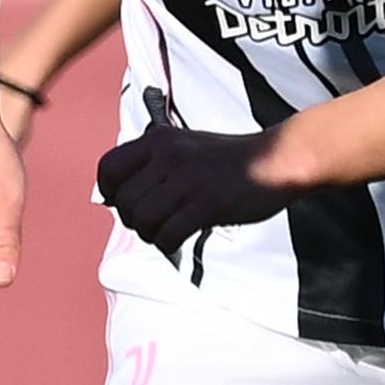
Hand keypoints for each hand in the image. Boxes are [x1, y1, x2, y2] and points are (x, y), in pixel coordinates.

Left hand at [97, 124, 292, 256]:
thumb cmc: (230, 159)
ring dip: (149, 234)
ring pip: (142, 219)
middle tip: (151, 222)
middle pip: (124, 201)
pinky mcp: (208, 203)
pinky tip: (179, 239)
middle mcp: (169, 156)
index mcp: (159, 140)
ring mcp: (188, 180)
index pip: (109, 167)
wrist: (277, 159)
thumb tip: (115, 193)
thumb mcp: (184, 145)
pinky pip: (168, 234)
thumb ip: (152, 163)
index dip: (108, 191)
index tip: (119, 202)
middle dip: (133, 220)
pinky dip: (167, 244)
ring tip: (165, 231)